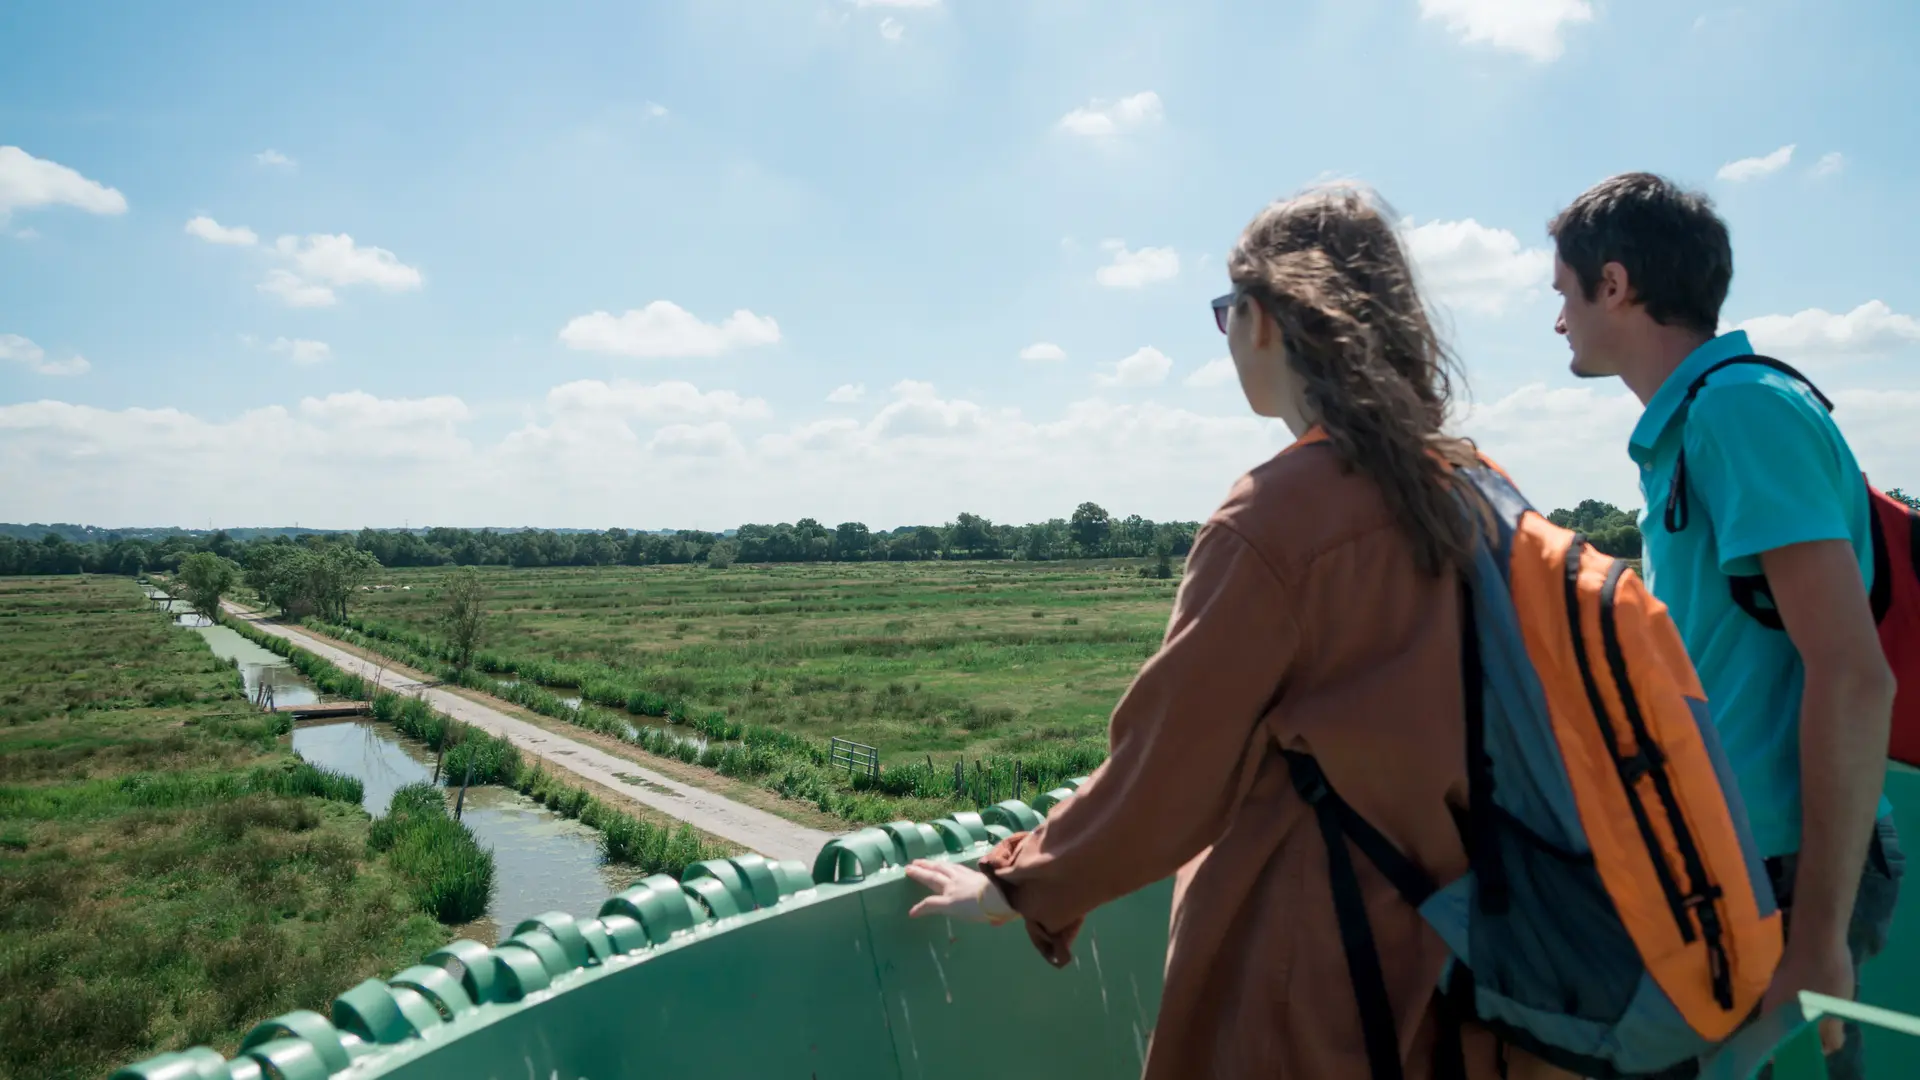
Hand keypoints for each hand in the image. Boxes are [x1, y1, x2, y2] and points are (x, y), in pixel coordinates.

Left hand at [905, 859, 1015, 924]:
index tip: (938, 865)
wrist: (1002, 896)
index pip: (957, 869)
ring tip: (909, 870)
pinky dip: (921, 908)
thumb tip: (1001, 919)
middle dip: (928, 865)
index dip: (946, 867)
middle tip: (915, 862)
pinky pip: (931, 904)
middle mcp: (960, 879)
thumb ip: (998, 898)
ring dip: (920, 874)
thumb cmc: (1006, 893)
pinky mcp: (948, 903)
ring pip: (932, 878)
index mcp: (974, 876)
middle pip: (940, 869)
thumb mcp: (1002, 890)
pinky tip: (912, 913)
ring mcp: (953, 889)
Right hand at [1762, 933, 1853, 1054]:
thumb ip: (1830, 1034)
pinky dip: (1806, 1003)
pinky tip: (1821, 993)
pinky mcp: (1782, 976)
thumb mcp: (1834, 1010)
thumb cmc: (1824, 974)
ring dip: (1808, 1017)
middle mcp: (1769, 1004)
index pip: (1781, 1046)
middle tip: (1829, 1026)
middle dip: (1807, 1032)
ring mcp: (1774, 988)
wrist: (1817, 933)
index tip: (1821, 1043)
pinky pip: (1793, 999)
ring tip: (1829, 1010)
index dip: (1802, 1049)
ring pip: (1791, 1013)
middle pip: (1787, 1029)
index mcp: (1775, 1016)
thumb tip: (1825, 1048)